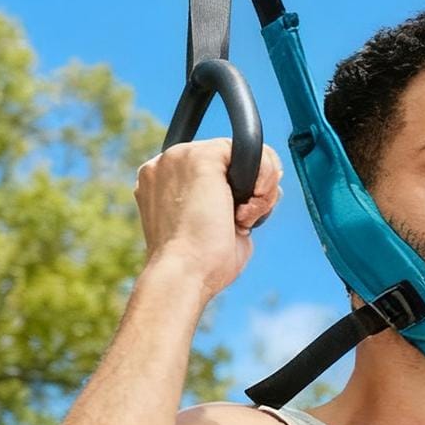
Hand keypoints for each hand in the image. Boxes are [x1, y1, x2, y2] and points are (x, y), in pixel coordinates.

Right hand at [134, 135, 283, 300]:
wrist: (184, 275)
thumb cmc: (199, 267)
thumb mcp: (213, 230)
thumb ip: (229, 206)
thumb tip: (260, 196)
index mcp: (161, 183)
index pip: (208, 171)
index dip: (231, 188)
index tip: (238, 217)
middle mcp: (165, 165)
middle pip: (225, 158)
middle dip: (249, 186)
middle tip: (244, 221)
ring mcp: (180, 157)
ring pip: (240, 152)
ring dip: (258, 186)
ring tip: (243, 219)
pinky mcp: (201, 157)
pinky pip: (248, 149)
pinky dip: (263, 176)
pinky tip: (250, 206)